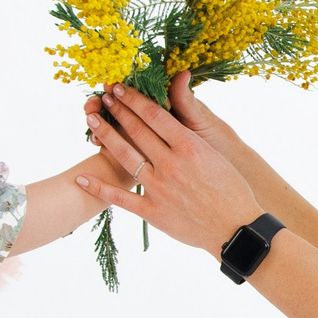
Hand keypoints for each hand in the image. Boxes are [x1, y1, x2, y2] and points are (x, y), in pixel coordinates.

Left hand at [79, 84, 264, 255]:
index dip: (134, 99)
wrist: (236, 229)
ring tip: (92, 121)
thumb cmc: (232, 191)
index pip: (155, 115)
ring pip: (126, 157)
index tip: (121, 89)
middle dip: (118, 110)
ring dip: (106, 136)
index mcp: (190, 147)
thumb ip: (190, 139)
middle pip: (137, 130)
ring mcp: (160, 188)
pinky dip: (99, 187)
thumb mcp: (215, 156)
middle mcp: (172, 164)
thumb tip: (174, 120)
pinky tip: (81, 177)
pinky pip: (121, 198)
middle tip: (103, 96)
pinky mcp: (153, 212)